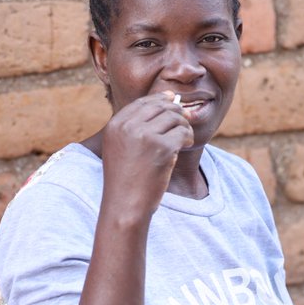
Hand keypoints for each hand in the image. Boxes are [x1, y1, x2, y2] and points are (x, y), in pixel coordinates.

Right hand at [99, 92, 193, 218]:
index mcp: (115, 125)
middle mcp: (128, 127)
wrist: (125, 205)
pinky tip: (186, 145)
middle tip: (185, 120)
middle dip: (176, 112)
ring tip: (185, 138)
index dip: (160, 99)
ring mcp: (145, 136)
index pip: (142, 102)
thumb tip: (164, 101)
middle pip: (160, 107)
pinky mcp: (162, 148)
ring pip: (174, 118)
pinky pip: (183, 132)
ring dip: (184, 126)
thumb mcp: (119, 148)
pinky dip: (188, 137)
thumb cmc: (125, 180)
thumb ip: (133, 127)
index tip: (172, 100)